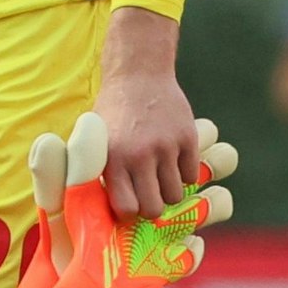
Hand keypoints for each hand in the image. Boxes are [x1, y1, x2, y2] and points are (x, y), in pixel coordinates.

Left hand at [92, 7, 196, 219]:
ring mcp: (166, 146)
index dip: (130, 212)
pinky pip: (190, 175)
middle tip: (147, 195)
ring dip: (168, 190)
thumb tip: (104, 210)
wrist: (139, 75)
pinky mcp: (187, 138)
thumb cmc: (113, 112)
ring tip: (158, 177)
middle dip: (151, 208)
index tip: (129, 205)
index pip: (127, 209)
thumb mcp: (96, 140)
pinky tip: (172, 160)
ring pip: (175, 195)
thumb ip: (100, 172)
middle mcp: (139, 155)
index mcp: (112, 158)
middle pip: (154, 208)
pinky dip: (183, 173)